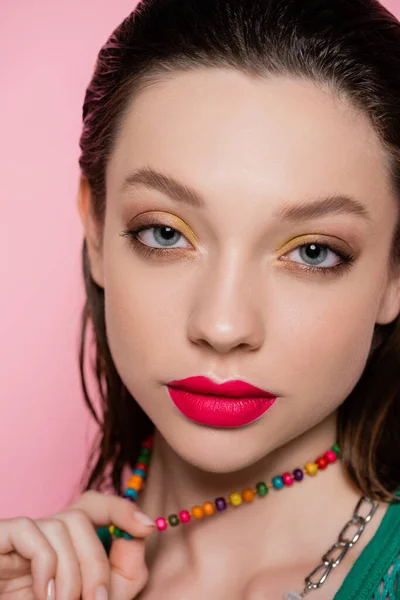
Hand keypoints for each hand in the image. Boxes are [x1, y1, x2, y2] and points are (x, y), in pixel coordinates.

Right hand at [0, 490, 155, 599]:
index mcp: (69, 540)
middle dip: (96, 561)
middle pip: (82, 514)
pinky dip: (44, 564)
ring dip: (70, 572)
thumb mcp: (102, 595)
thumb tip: (139, 532)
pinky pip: (28, 530)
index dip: (123, 508)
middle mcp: (46, 531)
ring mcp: (22, 535)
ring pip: (60, 523)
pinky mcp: (0, 538)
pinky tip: (44, 594)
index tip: (148, 528)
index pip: (97, 505)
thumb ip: (126, 566)